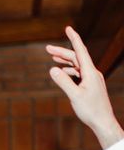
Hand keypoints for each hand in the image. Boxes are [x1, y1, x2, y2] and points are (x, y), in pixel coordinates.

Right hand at [46, 26, 123, 148]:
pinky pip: (78, 73)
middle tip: (47, 49)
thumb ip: (63, 82)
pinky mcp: (90, 85)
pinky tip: (62, 73)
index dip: (74, 39)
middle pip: (76, 57)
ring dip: (64, 61)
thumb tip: (52, 70)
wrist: (103, 121)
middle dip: (62, 52)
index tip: (68, 28)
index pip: (80, 51)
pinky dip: (69, 70)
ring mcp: (92, 79)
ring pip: (77, 65)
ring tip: (52, 58)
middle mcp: (92, 73)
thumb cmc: (90, 110)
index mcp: (90, 72)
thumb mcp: (74, 96)